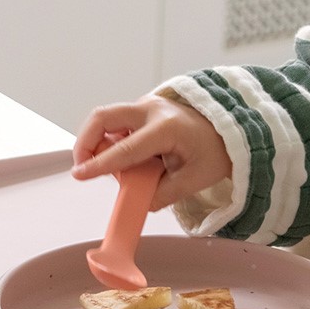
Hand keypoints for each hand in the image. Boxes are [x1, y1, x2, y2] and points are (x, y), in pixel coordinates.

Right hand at [71, 94, 231, 209]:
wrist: (230, 127)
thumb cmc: (216, 150)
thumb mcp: (195, 179)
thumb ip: (165, 193)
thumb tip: (139, 202)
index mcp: (167, 128)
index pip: (125, 149)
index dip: (99, 164)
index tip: (80, 174)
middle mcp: (152, 110)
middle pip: (103, 117)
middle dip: (85, 142)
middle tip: (83, 168)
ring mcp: (145, 105)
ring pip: (106, 118)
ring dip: (96, 141)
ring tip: (110, 168)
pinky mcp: (142, 109)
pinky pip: (116, 122)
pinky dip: (110, 140)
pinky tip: (125, 159)